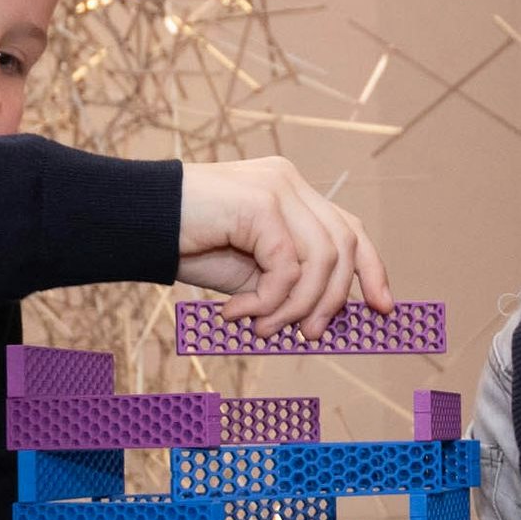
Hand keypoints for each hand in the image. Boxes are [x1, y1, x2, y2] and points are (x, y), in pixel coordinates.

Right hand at [176, 157, 388, 340]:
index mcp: (291, 193)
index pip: (349, 228)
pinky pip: (288, 267)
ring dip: (296, 307)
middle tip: (309, 336)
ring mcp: (277, 188)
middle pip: (343, 246)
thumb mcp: (250, 271)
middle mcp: (289, 183)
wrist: (136, 225)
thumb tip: (328, 318)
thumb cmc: (187, 246)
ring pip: (321, 260)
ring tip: (262, 327)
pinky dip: (269, 301)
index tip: (384, 309)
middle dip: (334, 300)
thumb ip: (289, 283)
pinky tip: (238, 313)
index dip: (372, 269)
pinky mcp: (261, 204)